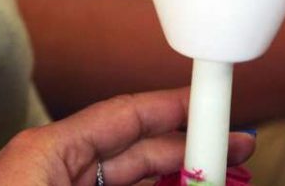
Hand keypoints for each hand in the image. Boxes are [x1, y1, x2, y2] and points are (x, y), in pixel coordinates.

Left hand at [0, 88, 254, 184]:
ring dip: (172, 181)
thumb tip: (190, 185)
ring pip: (129, 181)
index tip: (214, 105)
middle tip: (235, 155)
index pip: (124, 115)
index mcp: (49, 149)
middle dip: (185, 153)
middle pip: (134, 150)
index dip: (174, 106)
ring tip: (220, 182)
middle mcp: (53, 167)